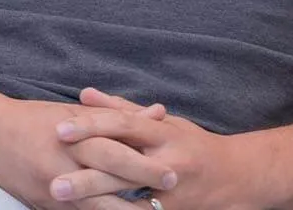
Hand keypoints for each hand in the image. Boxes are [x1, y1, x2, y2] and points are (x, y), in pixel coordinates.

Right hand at [0, 97, 178, 209]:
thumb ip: (116, 115)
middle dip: (140, 190)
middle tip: (170, 195)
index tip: (173, 173)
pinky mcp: (41, 205)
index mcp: (70, 137)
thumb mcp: (72, 112)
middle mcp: (61, 163)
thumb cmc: (29, 118)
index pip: (113, 151)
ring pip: (95, 207)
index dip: (144, 164)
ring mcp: (50, 187)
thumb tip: (159, 113)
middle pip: (108, 179)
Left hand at [51, 88, 254, 209]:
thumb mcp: (164, 122)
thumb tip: (83, 94)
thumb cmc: (194, 144)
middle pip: (121, 166)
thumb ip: (122, 108)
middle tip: (52, 181)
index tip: (59, 131)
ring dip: (96, 203)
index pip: (122, 125)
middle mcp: (168, 161)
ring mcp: (173, 191)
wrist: (240, 176)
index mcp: (163, 133)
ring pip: (129, 199)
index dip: (90, 126)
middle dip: (86, 176)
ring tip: (64, 204)